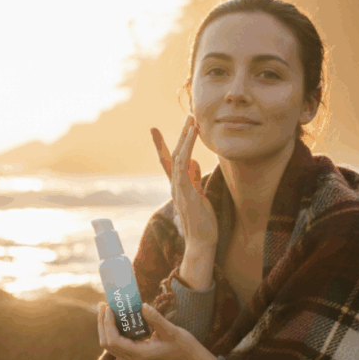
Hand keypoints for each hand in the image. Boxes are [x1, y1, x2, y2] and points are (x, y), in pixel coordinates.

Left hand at [98, 300, 198, 359]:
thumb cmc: (184, 348)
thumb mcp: (171, 331)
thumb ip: (155, 318)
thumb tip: (141, 306)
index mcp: (140, 355)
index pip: (114, 341)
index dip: (107, 324)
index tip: (108, 308)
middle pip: (108, 344)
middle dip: (103, 324)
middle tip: (103, 305)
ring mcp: (135, 359)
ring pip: (112, 345)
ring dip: (107, 327)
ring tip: (108, 309)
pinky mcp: (138, 356)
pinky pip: (121, 344)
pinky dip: (116, 331)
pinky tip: (120, 318)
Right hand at [151, 116, 218, 249]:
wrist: (201, 243)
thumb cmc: (203, 223)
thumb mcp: (200, 196)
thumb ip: (195, 180)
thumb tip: (194, 163)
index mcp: (178, 187)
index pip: (168, 162)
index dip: (162, 145)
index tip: (155, 130)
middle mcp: (175, 186)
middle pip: (173, 155)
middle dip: (180, 135)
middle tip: (188, 116)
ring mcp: (178, 188)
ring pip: (178, 157)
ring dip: (185, 137)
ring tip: (193, 121)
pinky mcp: (184, 192)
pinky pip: (183, 166)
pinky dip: (187, 149)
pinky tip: (193, 136)